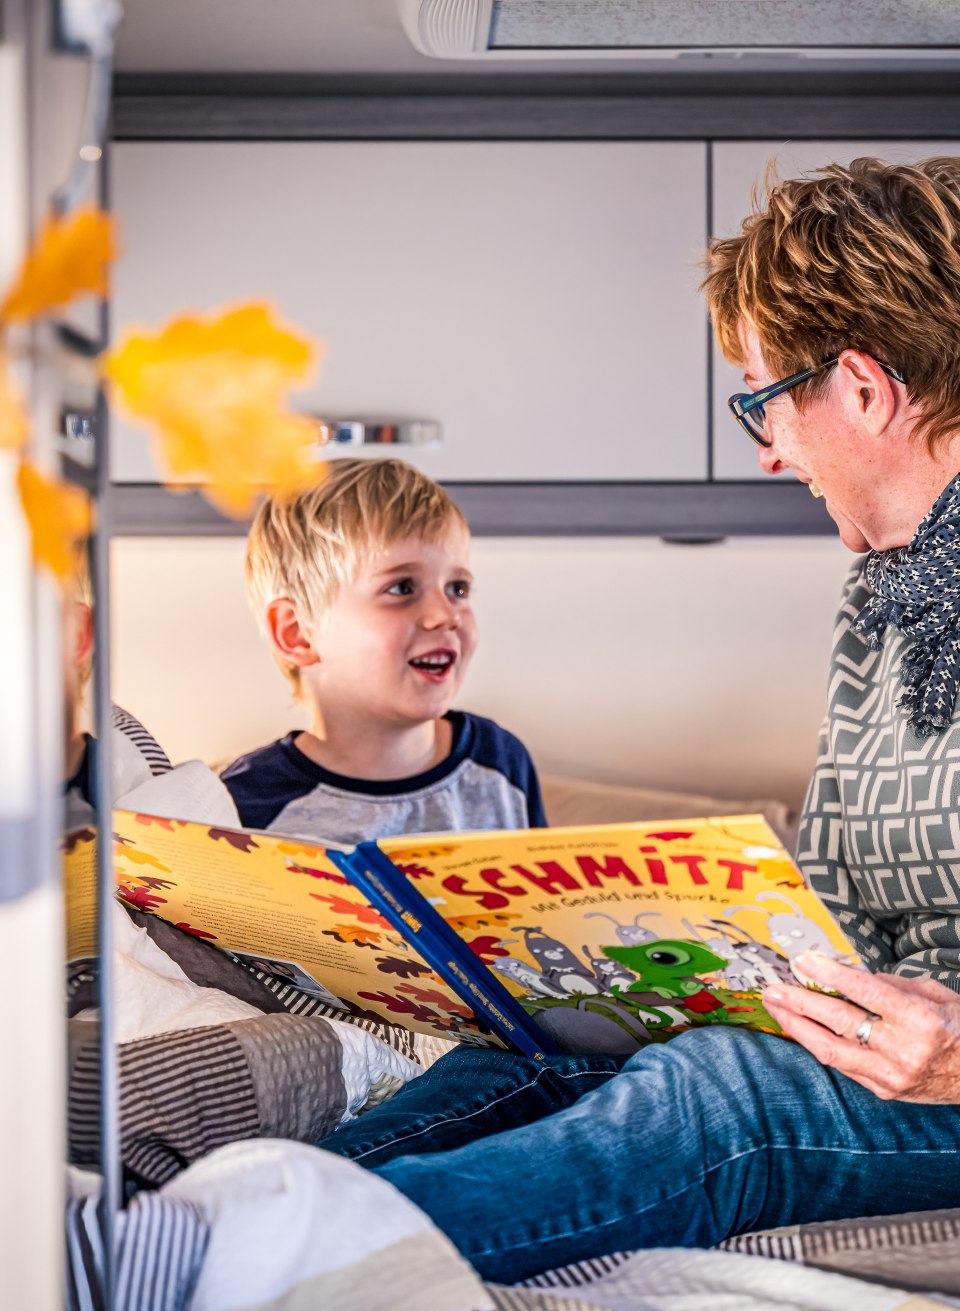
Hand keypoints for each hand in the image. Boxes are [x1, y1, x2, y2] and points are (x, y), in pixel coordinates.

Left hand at [762, 953, 959, 1102]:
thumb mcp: (935, 994)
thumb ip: (890, 984)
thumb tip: (846, 973)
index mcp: (920, 1019)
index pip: (864, 992)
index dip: (829, 974)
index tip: (802, 960)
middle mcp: (903, 1049)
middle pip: (840, 1021)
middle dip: (800, 1002)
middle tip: (773, 987)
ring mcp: (891, 1075)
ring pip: (831, 1050)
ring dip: (798, 1027)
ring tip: (775, 1008)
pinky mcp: (884, 1091)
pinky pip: (842, 1066)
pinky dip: (819, 1045)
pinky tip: (800, 1030)